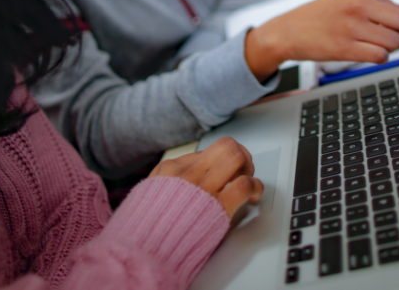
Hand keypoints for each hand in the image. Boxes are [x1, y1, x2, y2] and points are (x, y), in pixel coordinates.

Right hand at [149, 137, 263, 218]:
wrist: (143, 253)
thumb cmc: (147, 228)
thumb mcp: (150, 193)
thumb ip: (169, 180)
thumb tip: (191, 175)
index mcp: (171, 168)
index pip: (208, 151)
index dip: (221, 160)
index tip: (226, 171)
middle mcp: (189, 173)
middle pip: (225, 146)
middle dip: (240, 155)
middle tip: (243, 170)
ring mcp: (203, 188)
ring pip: (236, 157)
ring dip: (248, 168)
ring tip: (247, 181)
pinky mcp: (218, 207)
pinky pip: (244, 185)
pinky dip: (255, 187)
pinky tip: (252, 196)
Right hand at [245, 0, 398, 80]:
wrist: (286, 31)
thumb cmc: (318, 15)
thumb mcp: (347, 1)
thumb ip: (381, 4)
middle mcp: (358, 3)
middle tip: (385, 34)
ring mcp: (352, 24)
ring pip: (395, 41)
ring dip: (389, 46)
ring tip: (370, 43)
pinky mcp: (346, 46)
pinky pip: (380, 56)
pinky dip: (378, 57)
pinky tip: (364, 53)